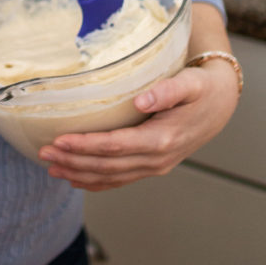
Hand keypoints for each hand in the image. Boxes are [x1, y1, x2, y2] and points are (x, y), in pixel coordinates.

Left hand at [38, 56, 239, 190]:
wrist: (221, 103)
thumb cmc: (203, 88)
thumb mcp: (191, 83)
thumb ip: (167, 90)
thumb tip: (141, 99)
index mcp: (163, 139)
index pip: (116, 146)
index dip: (86, 145)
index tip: (60, 139)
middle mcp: (158, 159)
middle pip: (108, 165)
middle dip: (74, 161)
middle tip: (45, 152)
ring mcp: (155, 165)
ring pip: (111, 176)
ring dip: (80, 173)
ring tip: (52, 167)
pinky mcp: (152, 164)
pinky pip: (120, 179)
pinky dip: (96, 182)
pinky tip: (76, 179)